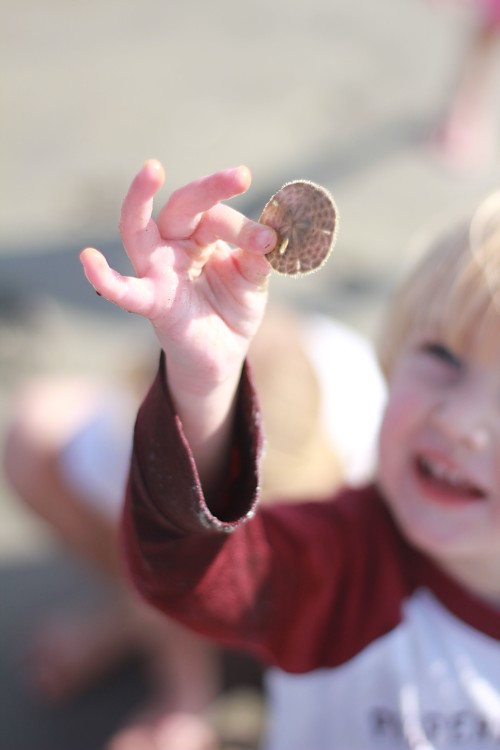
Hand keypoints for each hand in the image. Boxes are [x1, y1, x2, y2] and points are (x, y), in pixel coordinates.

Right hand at [80, 160, 276, 392]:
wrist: (222, 355)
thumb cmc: (233, 309)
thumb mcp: (253, 283)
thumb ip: (257, 262)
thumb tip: (271, 242)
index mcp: (201, 235)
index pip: (218, 218)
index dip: (246, 228)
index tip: (270, 240)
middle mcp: (174, 245)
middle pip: (183, 206)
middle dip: (210, 189)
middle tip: (240, 176)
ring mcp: (157, 270)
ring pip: (139, 229)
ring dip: (139, 198)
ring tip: (151, 169)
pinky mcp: (150, 302)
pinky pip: (124, 291)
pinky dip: (105, 278)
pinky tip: (88, 260)